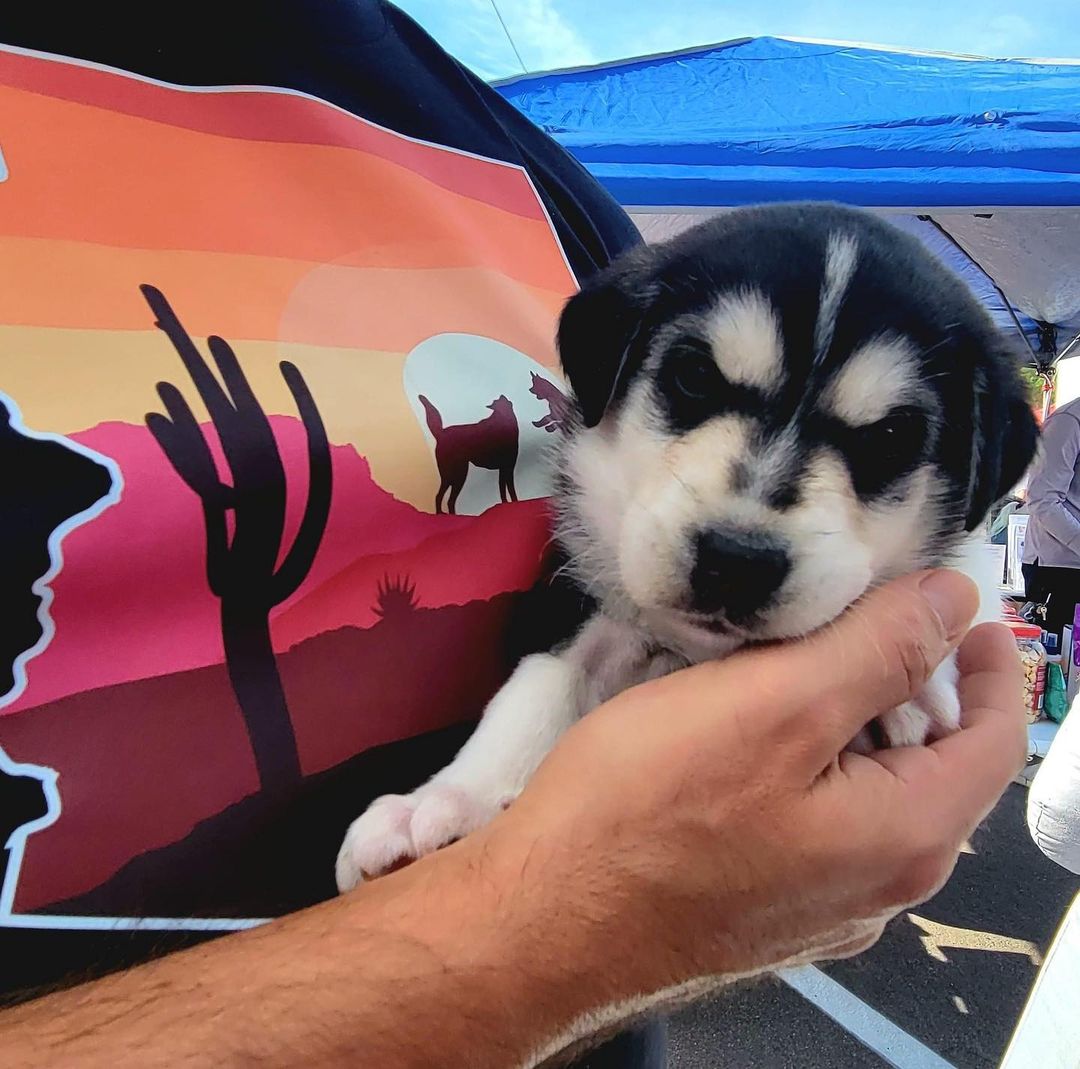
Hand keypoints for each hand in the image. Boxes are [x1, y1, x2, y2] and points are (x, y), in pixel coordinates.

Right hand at [477, 570, 1025, 1010]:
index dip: (986, 662)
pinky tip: (747, 734)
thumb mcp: (771, 703)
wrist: (542, 917)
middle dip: (905, 683)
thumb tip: (954, 600)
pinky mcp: (763, 903)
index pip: (992, 739)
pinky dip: (805, 763)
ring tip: (789, 663)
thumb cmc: (644, 808)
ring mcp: (818, 904)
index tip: (958, 607)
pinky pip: (816, 820)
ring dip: (847, 721)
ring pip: (866, 791)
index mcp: (903, 838)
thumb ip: (876, 648)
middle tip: (851, 616)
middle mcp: (877, 887)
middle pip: (930, 764)